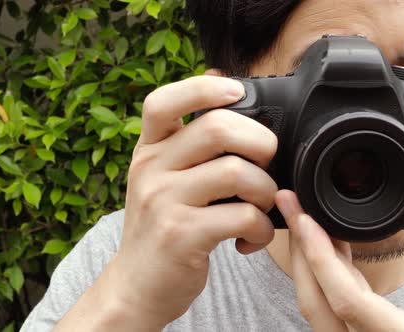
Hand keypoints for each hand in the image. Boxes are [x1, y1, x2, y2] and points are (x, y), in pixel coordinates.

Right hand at [96, 72, 277, 328]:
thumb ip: (187, 140)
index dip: (204, 86)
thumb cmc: (162, 226)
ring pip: (236, 172)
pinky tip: (252, 237)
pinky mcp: (182, 235)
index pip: (163, 101)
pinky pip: (242, 216)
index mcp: (149, 149)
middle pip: (217, 129)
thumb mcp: (162, 177)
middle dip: (260, 142)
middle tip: (265, 164)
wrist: (137, 285)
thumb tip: (220, 81)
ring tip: (260, 207)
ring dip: (266, 190)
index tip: (237, 90)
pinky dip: (262, 228)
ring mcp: (164, 202)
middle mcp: (151, 169)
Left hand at [275, 173, 403, 331]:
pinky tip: (324, 245)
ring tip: (304, 217)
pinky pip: (324, 308)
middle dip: (301, 248)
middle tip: (292, 204)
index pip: (347, 299)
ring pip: (315, 305)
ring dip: (308, 259)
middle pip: (316, 300)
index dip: (321, 257)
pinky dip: (321, 274)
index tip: (306, 218)